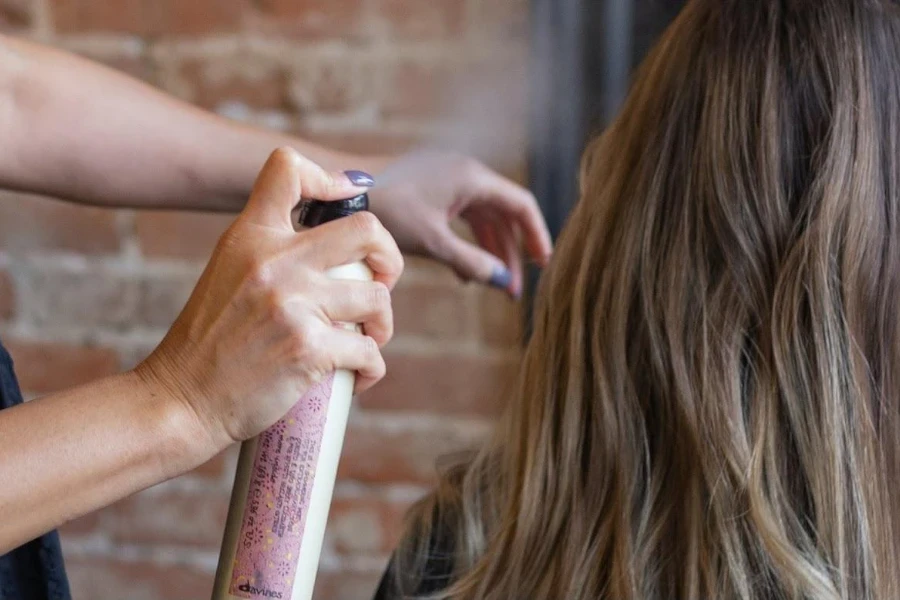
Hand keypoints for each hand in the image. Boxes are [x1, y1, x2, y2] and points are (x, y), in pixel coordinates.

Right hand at [137, 148, 403, 451]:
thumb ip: (270, 250)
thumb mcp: (227, 272)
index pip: (288, 168)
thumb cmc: (209, 342)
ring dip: (383, 325)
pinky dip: (371, 369)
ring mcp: (292, 304)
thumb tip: (333, 241)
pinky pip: (370, 352)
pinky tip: (356, 377)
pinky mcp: (307, 349)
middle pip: (367, 230)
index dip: (330, 179)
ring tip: (366, 340)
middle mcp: (273, 261)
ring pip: (377, 298)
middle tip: (381, 284)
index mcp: (249, 236)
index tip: (347, 203)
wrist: (181, 399)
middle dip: (389, 259)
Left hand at [367, 151, 551, 297]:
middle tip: (514, 289)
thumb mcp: (433, 241)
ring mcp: (448, 179)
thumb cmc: (387, 211)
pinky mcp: (432, 189)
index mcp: (472, 177)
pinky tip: (464, 274)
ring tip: (493, 286)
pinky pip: (462, 217)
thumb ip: (472, 262)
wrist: (341, 193)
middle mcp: (465, 173)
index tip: (544, 264)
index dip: (536, 235)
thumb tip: (504, 282)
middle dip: (511, 252)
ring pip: (482, 219)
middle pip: (504, 214)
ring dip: (490, 251)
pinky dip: (468, 243)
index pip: (521, 205)